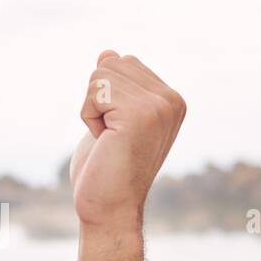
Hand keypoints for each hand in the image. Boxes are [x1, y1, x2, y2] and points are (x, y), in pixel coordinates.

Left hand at [70, 50, 186, 228]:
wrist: (109, 208)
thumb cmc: (106, 168)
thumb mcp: (110, 118)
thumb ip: (116, 87)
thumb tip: (108, 52)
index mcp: (172, 100)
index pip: (124, 63)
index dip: (106, 95)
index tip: (117, 129)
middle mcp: (172, 100)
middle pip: (113, 62)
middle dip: (98, 98)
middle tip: (110, 135)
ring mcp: (159, 106)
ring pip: (101, 74)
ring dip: (92, 108)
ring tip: (108, 139)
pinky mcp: (140, 114)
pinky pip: (95, 91)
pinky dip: (88, 116)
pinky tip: (105, 141)